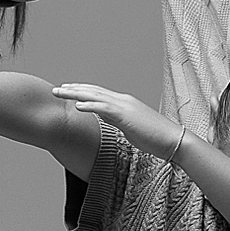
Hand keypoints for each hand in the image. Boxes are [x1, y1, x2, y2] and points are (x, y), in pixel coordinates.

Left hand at [54, 83, 184, 160]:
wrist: (173, 141)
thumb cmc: (154, 137)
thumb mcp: (131, 127)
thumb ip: (117, 120)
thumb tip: (106, 118)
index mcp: (124, 103)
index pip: (98, 94)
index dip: (82, 91)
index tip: (67, 90)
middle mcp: (122, 100)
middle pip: (93, 91)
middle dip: (73, 89)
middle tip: (56, 89)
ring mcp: (124, 106)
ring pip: (95, 96)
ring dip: (75, 93)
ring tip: (60, 92)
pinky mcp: (126, 115)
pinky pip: (104, 108)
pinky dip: (90, 105)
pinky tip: (77, 105)